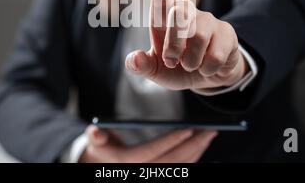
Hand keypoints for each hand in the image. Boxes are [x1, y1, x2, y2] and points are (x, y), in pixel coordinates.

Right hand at [78, 125, 216, 162]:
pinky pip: (181, 170)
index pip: (153, 151)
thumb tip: (94, 131)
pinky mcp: (161, 175)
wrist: (103, 168)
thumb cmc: (103, 150)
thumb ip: (97, 138)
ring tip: (209, 135)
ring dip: (198, 151)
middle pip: (174, 161)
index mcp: (129, 162)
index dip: (171, 140)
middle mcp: (144, 172)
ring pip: (181, 167)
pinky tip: (203, 147)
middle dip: (194, 145)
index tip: (189, 129)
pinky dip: (194, 159)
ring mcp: (154, 176)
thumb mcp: (97, 143)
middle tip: (210, 130)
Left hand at [125, 0, 247, 90]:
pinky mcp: (227, 33)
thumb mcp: (156, 70)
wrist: (207, 78)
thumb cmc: (177, 68)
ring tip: (191, 65)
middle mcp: (187, 12)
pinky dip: (207, 69)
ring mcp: (209, 20)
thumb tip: (133, 60)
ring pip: (197, 38)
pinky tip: (209, 67)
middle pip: (178, 17)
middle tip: (173, 61)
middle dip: (173, 46)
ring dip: (191, 61)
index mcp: (165, 17)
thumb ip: (143, 65)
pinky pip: (215, 55)